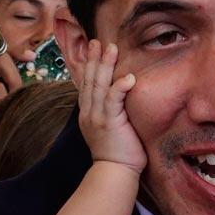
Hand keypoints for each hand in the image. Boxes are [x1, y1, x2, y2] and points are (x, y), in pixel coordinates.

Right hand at [79, 40, 144, 171]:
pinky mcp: (109, 123)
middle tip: (97, 41)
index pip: (86, 84)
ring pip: (99, 85)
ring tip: (111, 48)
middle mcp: (89, 112)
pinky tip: (127, 77)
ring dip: (105, 65)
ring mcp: (97, 117)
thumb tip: (119, 97)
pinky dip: (119, 87)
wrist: (114, 173)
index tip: (93, 48)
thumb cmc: (117, 153)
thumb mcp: (109, 127)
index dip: (89, 65)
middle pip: (90, 80)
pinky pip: (113, 101)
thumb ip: (111, 111)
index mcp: (88, 113)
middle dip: (93, 59)